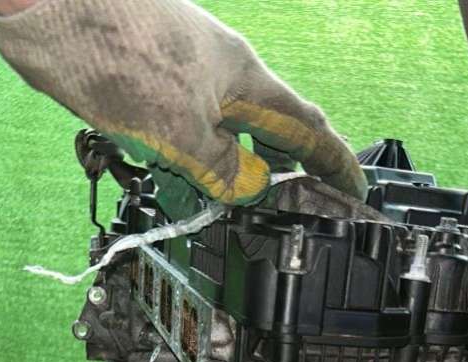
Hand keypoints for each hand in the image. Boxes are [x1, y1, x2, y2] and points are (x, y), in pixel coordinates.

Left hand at [0, 0, 365, 205]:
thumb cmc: (114, 49)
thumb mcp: (178, 131)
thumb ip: (220, 167)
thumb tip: (248, 190)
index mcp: (242, 79)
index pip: (305, 127)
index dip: (333, 163)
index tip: (353, 190)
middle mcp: (219, 70)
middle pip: (267, 125)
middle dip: (281, 167)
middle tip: (289, 205)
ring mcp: (182, 69)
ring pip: (222, 126)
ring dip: (229, 165)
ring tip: (224, 199)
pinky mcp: (144, 73)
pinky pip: (184, 122)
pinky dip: (190, 153)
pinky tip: (171, 170)